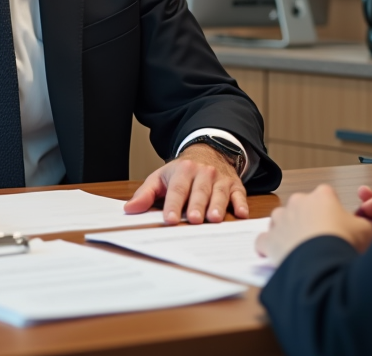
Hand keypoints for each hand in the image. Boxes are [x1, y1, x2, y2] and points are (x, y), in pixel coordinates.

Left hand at [123, 144, 248, 223]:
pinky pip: (239, 194)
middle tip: (193, 220)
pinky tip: (241, 213)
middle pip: (199, 192)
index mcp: (182, 170)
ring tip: (214, 219)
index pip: (177, 189)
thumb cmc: (181, 171)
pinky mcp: (235, 185)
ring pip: (219, 193)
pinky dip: (241, 203)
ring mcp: (220, 179)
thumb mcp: (161, 177)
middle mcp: (203, 173)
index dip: (173, 204)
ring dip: (217, 206)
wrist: (209, 152)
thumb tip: (130, 209)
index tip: (169, 219)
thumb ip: (145, 194)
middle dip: (196, 206)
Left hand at [254, 184, 371, 265]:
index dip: (332, 213)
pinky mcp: (268, 239)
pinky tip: (279, 256)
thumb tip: (362, 227)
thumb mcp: (366, 231)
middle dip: (308, 221)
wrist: (322, 264)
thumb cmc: (343, 243)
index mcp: (322, 195)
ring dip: (288, 231)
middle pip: (302, 208)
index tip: (337, 227)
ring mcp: (280, 219)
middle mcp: (298, 202)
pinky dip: (269, 247)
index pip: (327, 198)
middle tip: (320, 240)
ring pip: (281, 221)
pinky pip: (264, 241)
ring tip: (300, 248)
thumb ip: (363, 224)